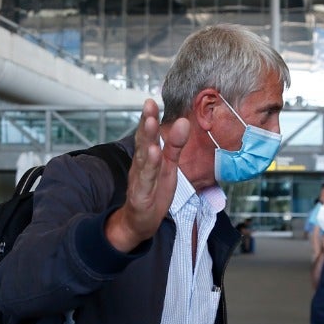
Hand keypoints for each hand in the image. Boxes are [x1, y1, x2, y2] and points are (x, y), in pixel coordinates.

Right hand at [105, 98, 182, 252]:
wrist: (140, 222)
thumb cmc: (153, 192)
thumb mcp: (168, 166)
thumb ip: (175, 146)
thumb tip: (184, 121)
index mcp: (146, 157)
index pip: (147, 134)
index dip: (149, 117)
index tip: (151, 100)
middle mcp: (140, 165)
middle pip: (143, 141)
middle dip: (146, 122)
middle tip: (149, 104)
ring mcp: (139, 179)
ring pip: (143, 157)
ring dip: (147, 139)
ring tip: (152, 122)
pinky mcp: (141, 195)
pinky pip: (146, 178)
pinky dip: (149, 166)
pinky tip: (153, 153)